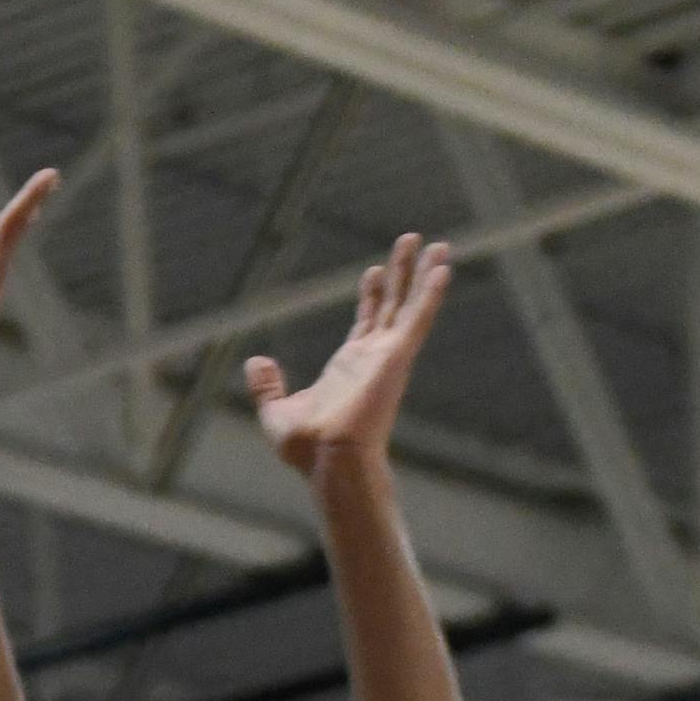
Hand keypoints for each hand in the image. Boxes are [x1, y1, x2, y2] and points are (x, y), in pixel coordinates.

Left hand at [247, 233, 450, 474]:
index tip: (374, 271)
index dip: (371, 295)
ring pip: (410, 305)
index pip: (366, 322)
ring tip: (439, 244)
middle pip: (392, 305)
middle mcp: (373, 358)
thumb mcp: (276, 413)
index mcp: (348, 366)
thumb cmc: (307, 449)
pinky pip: (417, 319)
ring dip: (423, 274)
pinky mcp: (397, 357)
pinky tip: (443, 269)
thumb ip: (267, 387)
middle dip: (402, 273)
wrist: (327, 460)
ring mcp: (387, 356)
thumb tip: (256, 361)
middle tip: (411, 240)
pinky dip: (430, 294)